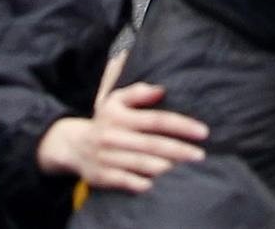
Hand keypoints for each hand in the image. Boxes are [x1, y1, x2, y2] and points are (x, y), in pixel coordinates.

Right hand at [36, 78, 207, 193]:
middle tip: (200, 154)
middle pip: (152, 144)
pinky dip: (142, 183)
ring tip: (185, 168)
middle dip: (179, 150)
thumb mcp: (115, 100)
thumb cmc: (105, 121)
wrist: (72, 145)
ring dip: (165, 166)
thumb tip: (161, 90)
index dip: (181, 125)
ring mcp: (108, 158)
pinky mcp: (103, 176)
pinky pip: (126, 181)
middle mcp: (114, 136)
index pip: (156, 120)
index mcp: (120, 116)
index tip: (202, 131)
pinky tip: (157, 183)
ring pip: (141, 164)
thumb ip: (138, 93)